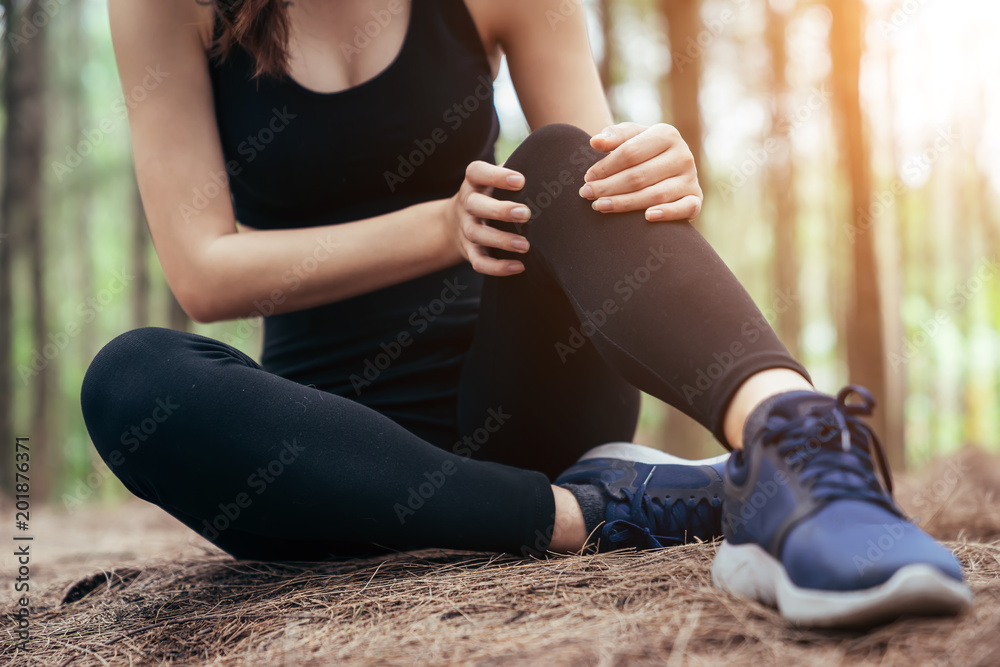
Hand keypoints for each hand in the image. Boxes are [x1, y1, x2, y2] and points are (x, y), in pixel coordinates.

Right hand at [447, 160, 532, 275]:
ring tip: (525, 245)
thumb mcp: (496, 178)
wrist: (454, 223)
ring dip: (501, 241)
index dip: (496, 176)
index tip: (520, 180)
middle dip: (500, 210)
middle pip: (475, 205)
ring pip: (477, 235)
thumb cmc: (490, 194)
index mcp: (474, 182)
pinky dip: (497, 267)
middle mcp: (467, 203)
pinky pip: (479, 262)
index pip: (477, 172)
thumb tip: (554, 159)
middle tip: (526, 214)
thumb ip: (518, 167)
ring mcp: (465, 228)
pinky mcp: (469, 251)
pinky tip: (519, 267)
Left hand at [578, 122, 702, 221]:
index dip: (606, 167)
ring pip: (654, 194)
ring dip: (625, 203)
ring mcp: (690, 178)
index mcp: (667, 134)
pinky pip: (684, 208)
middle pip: (639, 175)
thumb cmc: (643, 152)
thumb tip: (595, 142)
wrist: (668, 170)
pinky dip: (667, 213)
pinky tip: (647, 217)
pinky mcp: (696, 200)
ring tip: (599, 207)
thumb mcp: (630, 138)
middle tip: (587, 194)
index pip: (630, 152)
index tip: (587, 178)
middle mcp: (683, 155)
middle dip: (609, 187)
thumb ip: (614, 136)